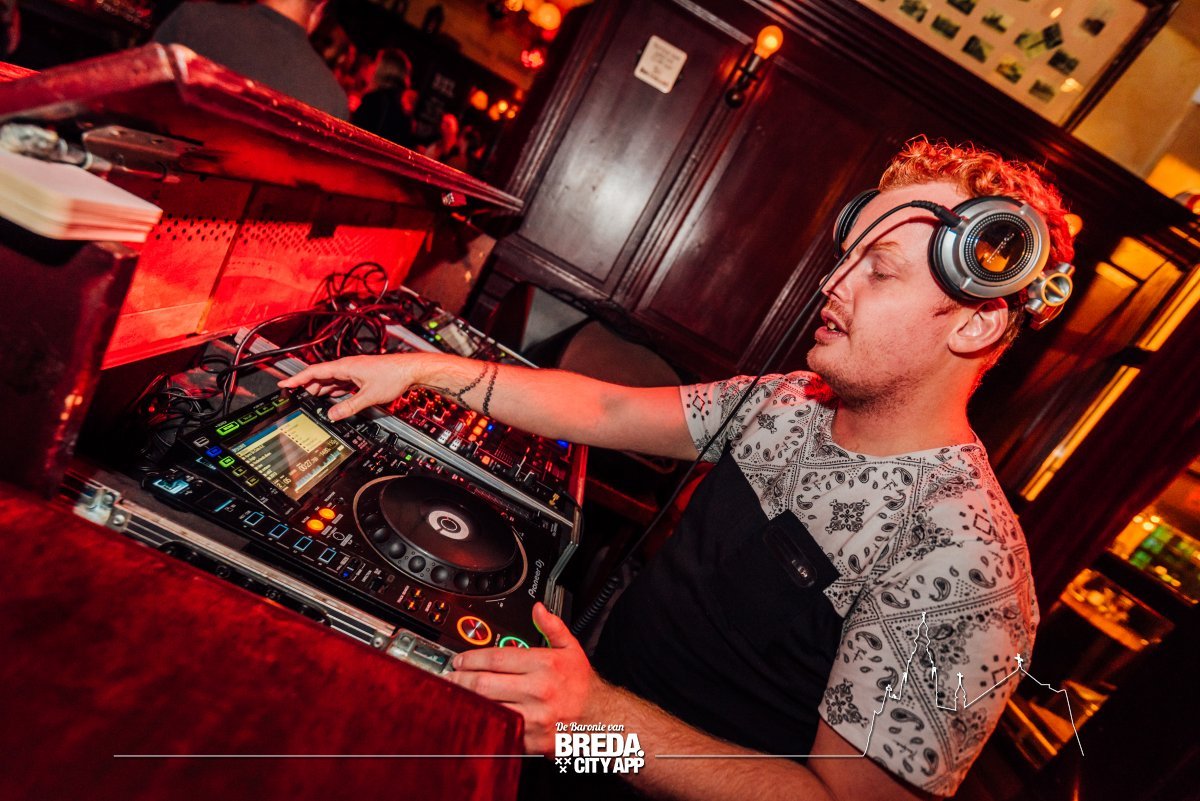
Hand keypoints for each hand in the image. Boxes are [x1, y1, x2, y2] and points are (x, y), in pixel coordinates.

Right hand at [277, 354, 423, 420]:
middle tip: (293, 395)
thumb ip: (349, 407)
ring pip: (331, 380)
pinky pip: (341, 383)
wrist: (410, 370)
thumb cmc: (392, 376)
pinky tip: (330, 397)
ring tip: (309, 399)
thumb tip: (332, 415)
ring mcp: (354, 371)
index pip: (314, 372)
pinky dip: (333, 390)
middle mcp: (347, 367)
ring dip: (320, 389)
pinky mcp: (361, 376)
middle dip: (306, 386)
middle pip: (320, 376)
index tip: (283, 384)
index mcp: (344, 367)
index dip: (297, 379)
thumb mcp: (368, 396)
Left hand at [445, 602, 603, 754]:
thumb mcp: (571, 649)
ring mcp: (533, 716)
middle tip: (449, 677)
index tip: (459, 660)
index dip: (473, 658)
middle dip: (461, 680)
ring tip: (452, 696)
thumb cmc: (582, 685)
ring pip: (489, 707)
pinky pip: (500, 730)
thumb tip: (538, 609)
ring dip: (467, 702)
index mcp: (545, 665)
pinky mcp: (531, 739)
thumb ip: (552, 627)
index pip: (498, 658)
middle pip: (487, 683)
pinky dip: (484, 724)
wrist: (601, 720)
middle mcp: (538, 690)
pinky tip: (472, 718)